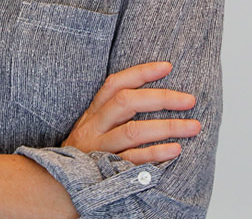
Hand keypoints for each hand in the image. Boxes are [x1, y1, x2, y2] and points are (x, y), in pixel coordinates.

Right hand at [63, 62, 199, 164]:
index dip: (141, 73)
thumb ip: (113, 113)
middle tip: (189, 100)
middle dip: (161, 98)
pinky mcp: (105, 170)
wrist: (58, 184)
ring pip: (133, 131)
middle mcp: (95, 126)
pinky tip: (175, 150)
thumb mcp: (93, 127)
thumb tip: (151, 98)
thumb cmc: (84, 152)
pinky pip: (133, 160)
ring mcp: (99, 148)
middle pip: (126, 102)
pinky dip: (155, 154)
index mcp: (94, 112)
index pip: (116, 83)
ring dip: (167, 127)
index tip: (167, 67)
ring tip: (193, 126)